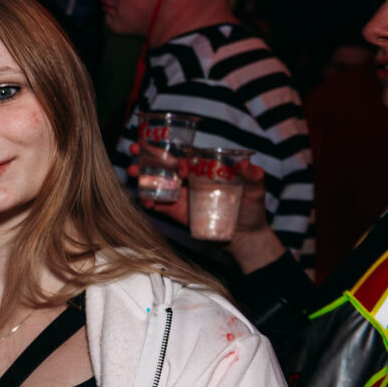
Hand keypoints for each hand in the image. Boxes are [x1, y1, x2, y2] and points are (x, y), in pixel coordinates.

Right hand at [127, 157, 283, 270]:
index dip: (175, 154)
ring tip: (131, 173)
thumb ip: (254, 178)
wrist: (245, 237)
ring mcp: (181, 196)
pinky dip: (148, 202)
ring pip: (158, 183)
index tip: (177, 163)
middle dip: (148, 156)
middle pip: (165, 165)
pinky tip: (143, 200)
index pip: (186, 157)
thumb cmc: (252, 210)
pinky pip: (159, 205)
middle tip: (133, 150)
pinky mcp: (177, 213)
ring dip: (143, 177)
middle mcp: (190, 180)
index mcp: (205, 170)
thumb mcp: (256, 192)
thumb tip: (247, 165)